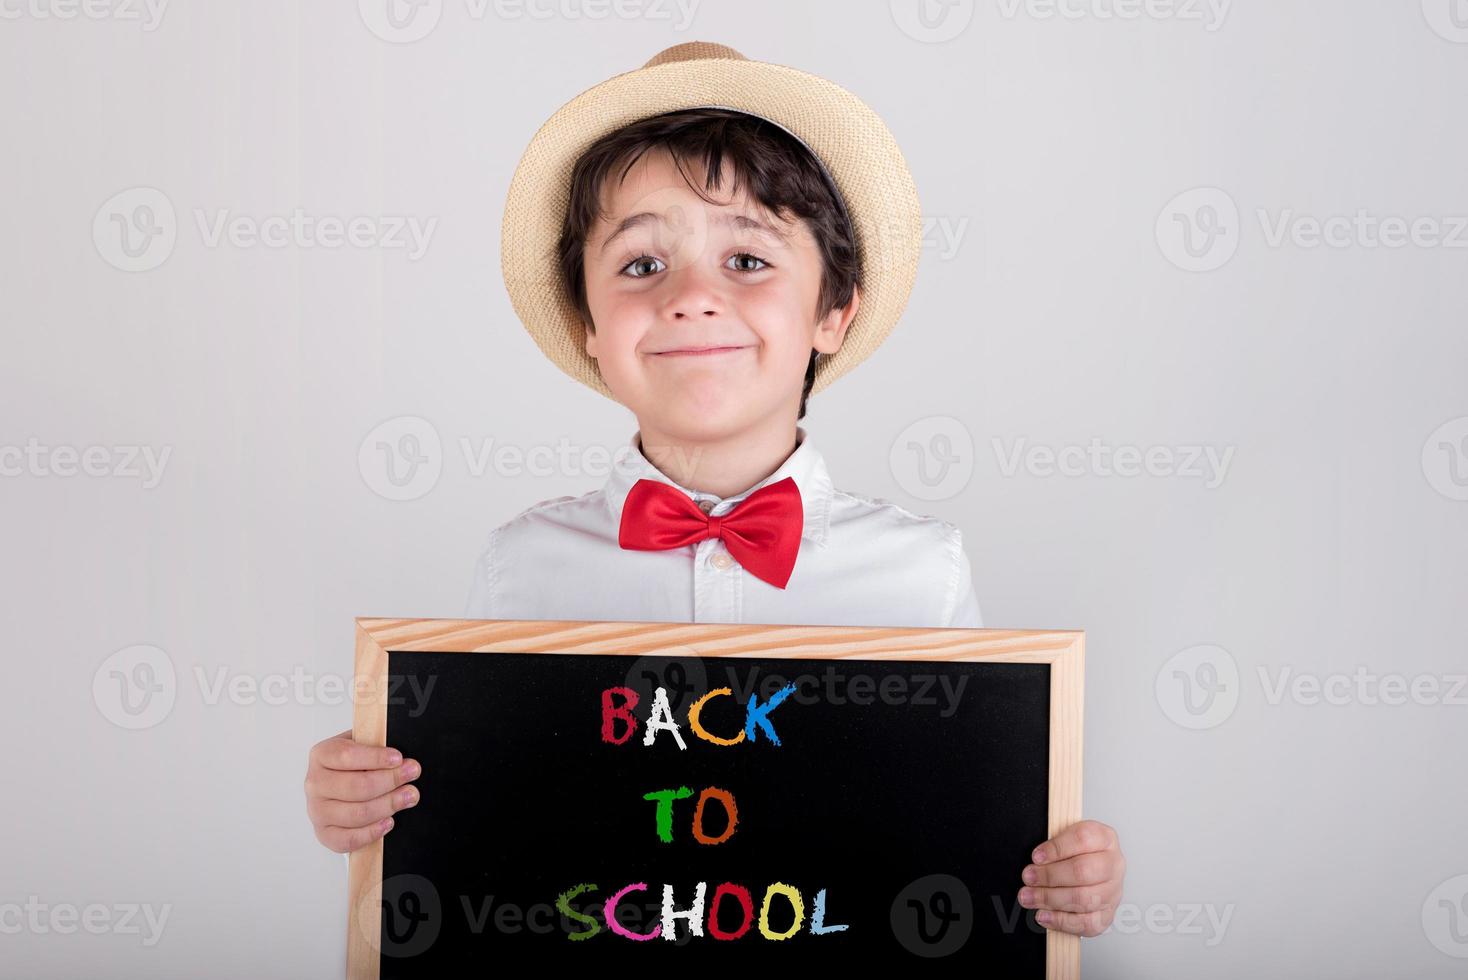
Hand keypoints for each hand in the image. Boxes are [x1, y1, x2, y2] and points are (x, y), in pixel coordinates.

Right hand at [304, 728, 421, 852]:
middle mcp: (315, 783)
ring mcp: (317, 810)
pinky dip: (372, 832)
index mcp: (322, 755)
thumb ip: (377, 746)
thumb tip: (400, 760)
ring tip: (408, 796)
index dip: (376, 758)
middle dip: (390, 781)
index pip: (347, 756)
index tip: (398, 758)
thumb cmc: (354, 764)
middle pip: (356, 786)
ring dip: (389, 805)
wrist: (340, 784)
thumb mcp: (362, 745)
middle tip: (412, 774)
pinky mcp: (324, 833)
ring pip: (357, 813)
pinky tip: (388, 821)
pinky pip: (348, 839)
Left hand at [1016, 819, 1125, 936]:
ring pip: (1083, 899)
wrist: (1091, 869)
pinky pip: (1087, 923)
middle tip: (1028, 878)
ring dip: (1050, 899)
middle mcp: (1113, 864)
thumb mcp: (1065, 838)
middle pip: (1083, 871)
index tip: (1036, 856)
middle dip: (1050, 876)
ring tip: (1029, 897)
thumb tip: (1036, 861)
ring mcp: (1113, 891)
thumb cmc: (1074, 853)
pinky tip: (1043, 915)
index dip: (1056, 848)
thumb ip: (1053, 846)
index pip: (1082, 839)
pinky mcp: (1107, 914)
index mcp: (1104, 838)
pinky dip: (1061, 921)